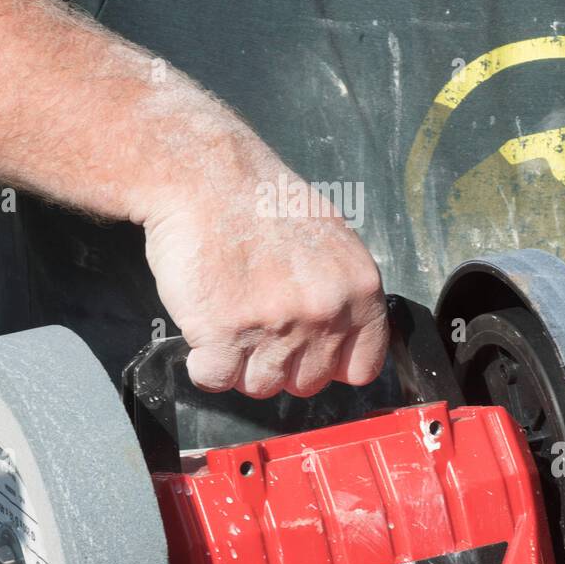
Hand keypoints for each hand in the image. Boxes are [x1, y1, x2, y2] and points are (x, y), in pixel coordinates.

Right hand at [142, 163, 387, 398]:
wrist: (206, 177)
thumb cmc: (260, 201)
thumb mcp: (330, 238)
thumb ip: (343, 293)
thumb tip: (344, 339)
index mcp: (358, 288)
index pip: (361, 368)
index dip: (329, 365)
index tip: (309, 354)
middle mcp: (324, 311)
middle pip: (305, 383)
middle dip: (279, 363)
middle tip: (257, 321)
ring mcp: (275, 325)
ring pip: (259, 386)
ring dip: (239, 362)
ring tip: (229, 314)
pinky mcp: (224, 333)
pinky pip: (215, 379)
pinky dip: (203, 363)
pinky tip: (204, 326)